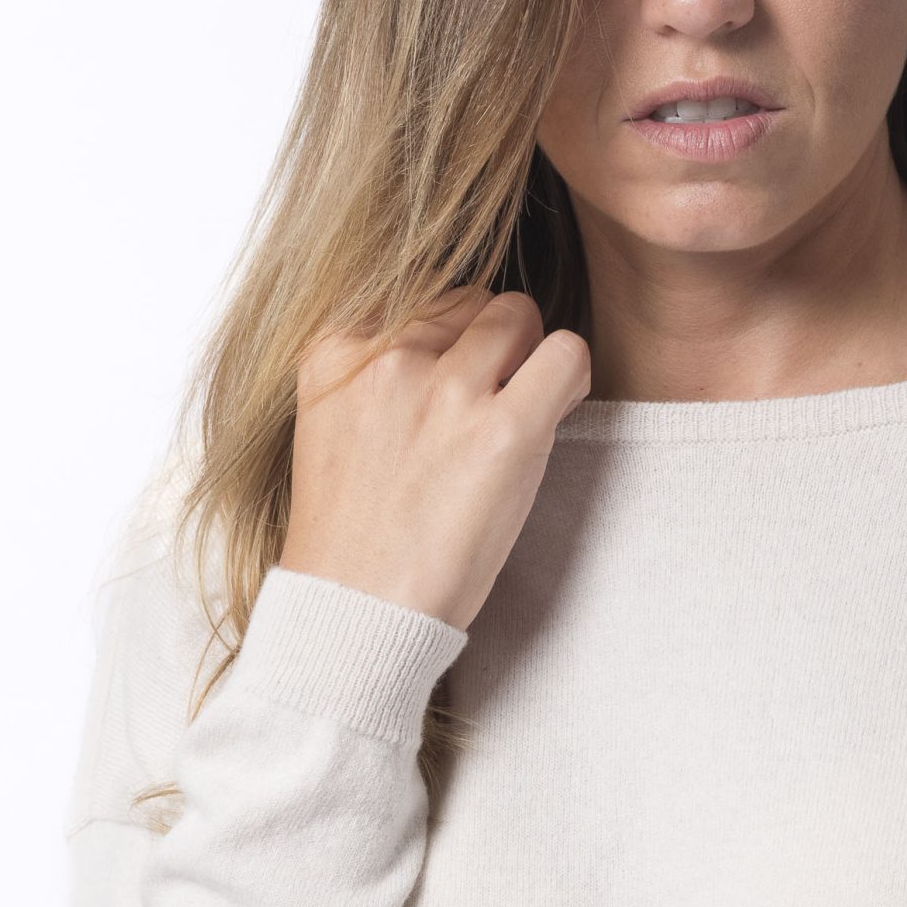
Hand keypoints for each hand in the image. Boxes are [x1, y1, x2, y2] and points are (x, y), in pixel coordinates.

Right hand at [283, 285, 591, 630]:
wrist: (357, 612)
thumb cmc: (354, 537)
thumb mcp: (335, 427)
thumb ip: (378, 373)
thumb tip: (456, 337)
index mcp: (334, 350)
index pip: (418, 295)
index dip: (449, 340)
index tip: (448, 390)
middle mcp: (388, 357)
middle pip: (472, 300)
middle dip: (492, 344)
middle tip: (491, 406)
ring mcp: (445, 390)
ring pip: (519, 315)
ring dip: (532, 359)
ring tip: (520, 415)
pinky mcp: (503, 431)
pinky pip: (567, 354)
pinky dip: (571, 377)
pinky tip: (554, 415)